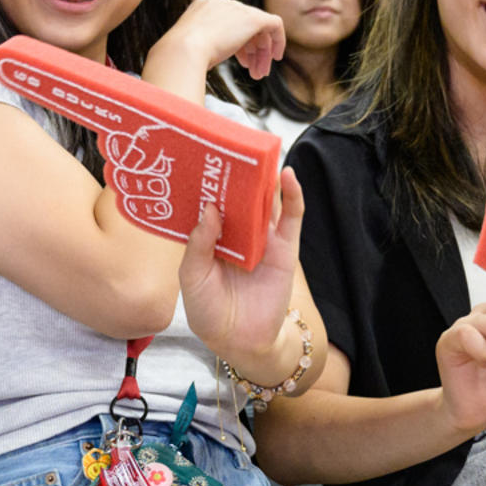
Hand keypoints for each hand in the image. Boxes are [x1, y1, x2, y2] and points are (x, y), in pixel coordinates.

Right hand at [162, 0, 285, 79]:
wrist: (183, 50)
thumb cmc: (181, 56)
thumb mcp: (192, 46)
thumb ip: (206, 43)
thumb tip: (212, 55)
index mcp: (203, 6)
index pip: (229, 22)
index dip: (239, 44)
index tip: (243, 62)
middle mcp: (221, 2)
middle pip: (245, 25)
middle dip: (252, 50)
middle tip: (255, 72)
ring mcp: (236, 7)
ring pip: (258, 28)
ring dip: (261, 53)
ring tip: (259, 74)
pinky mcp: (252, 17)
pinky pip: (274, 24)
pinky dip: (278, 40)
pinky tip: (276, 58)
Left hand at [182, 169, 309, 386]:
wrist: (240, 340)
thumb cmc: (209, 311)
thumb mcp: (193, 277)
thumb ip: (199, 243)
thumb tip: (211, 209)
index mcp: (211, 237)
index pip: (211, 202)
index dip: (207, 181)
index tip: (201, 155)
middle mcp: (237, 233)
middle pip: (239, 196)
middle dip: (236, 172)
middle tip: (232, 144)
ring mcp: (262, 239)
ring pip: (265, 201)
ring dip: (265, 177)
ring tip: (261, 150)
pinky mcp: (285, 248)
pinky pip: (291, 218)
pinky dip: (293, 196)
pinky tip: (288, 176)